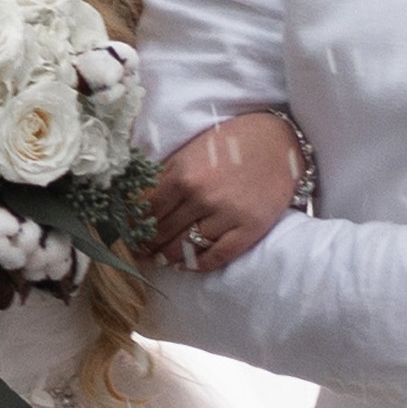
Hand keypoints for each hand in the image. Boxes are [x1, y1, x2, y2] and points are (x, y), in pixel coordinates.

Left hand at [149, 114, 301, 271]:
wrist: (277, 142)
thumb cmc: (230, 143)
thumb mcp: (190, 151)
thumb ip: (164, 175)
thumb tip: (136, 203)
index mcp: (183, 174)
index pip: (147, 211)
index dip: (134, 226)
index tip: (129, 233)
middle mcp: (202, 197)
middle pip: (162, 232)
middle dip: (147, 244)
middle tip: (140, 250)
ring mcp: (226, 216)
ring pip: (184, 247)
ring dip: (167, 257)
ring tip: (158, 259)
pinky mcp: (248, 230)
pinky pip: (216, 257)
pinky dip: (197, 265)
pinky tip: (185, 264)